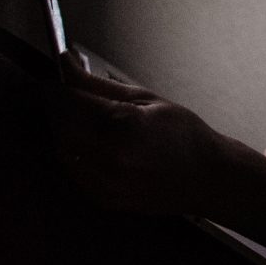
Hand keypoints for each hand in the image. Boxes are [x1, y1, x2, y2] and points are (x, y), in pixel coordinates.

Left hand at [51, 52, 226, 214]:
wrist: (208, 178)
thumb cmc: (185, 135)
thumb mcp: (145, 98)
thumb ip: (100, 85)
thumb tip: (69, 66)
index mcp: (121, 126)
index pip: (68, 100)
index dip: (57, 85)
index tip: (58, 74)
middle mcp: (109, 157)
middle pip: (59, 126)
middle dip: (57, 106)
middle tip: (66, 91)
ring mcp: (105, 182)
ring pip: (62, 150)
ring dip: (63, 129)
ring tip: (81, 116)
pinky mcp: (104, 199)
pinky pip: (74, 171)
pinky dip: (74, 153)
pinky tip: (90, 141)